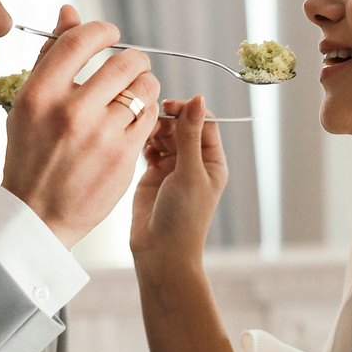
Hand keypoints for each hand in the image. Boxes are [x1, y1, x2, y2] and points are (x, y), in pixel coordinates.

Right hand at [1, 4, 161, 247]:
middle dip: (134, 58)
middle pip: (122, 62)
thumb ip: (50, 57)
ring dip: (147, 83)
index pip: (80, 40)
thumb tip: (70, 11)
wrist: (38, 213)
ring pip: (144, 88)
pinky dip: (150, 110)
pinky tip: (139, 115)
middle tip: (132, 65)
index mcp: (40, 94)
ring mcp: (100, 135)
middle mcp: (70, 111)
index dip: (102, 30)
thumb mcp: (27, 104)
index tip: (110, 34)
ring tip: (138, 89)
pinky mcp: (123, 156)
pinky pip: (151, 117)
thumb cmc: (30, 153)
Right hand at [132, 95, 227, 260]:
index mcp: (212, 161)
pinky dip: (144, 143)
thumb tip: (198, 99)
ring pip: (164, 135)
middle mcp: (194, 162)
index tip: (170, 106)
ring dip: (154, 130)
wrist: (160, 251)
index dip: (188, 110)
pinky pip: (149, 148)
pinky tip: (139, 146)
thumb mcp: (189, 172)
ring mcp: (173, 167)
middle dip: (168, 119)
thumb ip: (190, 135)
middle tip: (152, 122)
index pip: (204, 122)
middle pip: (182, 125)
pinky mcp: (153, 174)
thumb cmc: (183, 217)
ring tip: (143, 134)